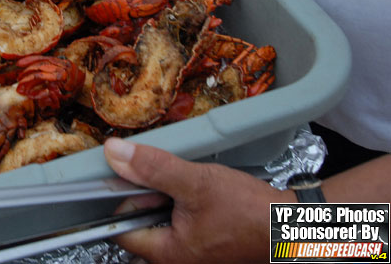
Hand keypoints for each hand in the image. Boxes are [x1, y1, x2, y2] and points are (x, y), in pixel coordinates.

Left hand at [104, 137, 294, 263]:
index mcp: (166, 256)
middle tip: (172, 184)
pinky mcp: (204, 249)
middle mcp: (176, 263)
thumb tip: (115, 153)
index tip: (141, 179)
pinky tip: (201, 196)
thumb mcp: (196, 182)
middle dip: (148, 200)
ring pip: (160, 224)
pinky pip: (180, 227)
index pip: (120, 230)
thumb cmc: (250, 212)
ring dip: (167, 202)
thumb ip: (153, 168)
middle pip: (139, 227)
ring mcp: (192, 258)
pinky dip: (183, 208)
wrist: (293, 226)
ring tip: (190, 189)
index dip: (125, 200)